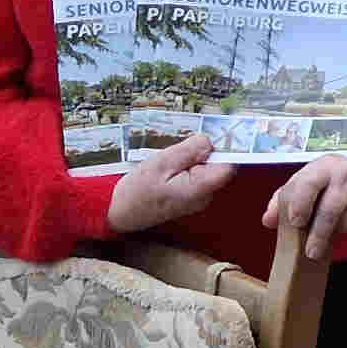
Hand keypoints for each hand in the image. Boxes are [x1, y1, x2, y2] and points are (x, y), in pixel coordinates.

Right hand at [107, 134, 234, 233]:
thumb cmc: (137, 191)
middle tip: (178, 152)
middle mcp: (205, 197)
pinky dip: (187, 168)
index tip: (214, 134)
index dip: (224, 148)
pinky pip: (197, 176)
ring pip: (207, 169)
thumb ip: (189, 151)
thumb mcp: (161, 163)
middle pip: (218, 165)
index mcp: (200, 189)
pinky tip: (169, 170)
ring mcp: (199, 199)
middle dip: (204, 153)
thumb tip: (210, 141)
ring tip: (170, 163)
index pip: (228, 165)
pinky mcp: (191, 197)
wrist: (118, 212)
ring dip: (193, 160)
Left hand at [261, 155, 346, 260]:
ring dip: (334, 232)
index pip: (309, 184)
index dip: (300, 204)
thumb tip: (268, 221)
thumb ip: (282, 200)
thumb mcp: (304, 182)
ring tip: (328, 232)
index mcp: (324, 167)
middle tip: (311, 252)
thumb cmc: (327, 180)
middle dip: (319, 233)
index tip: (296, 223)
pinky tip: (345, 223)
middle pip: (331, 208)